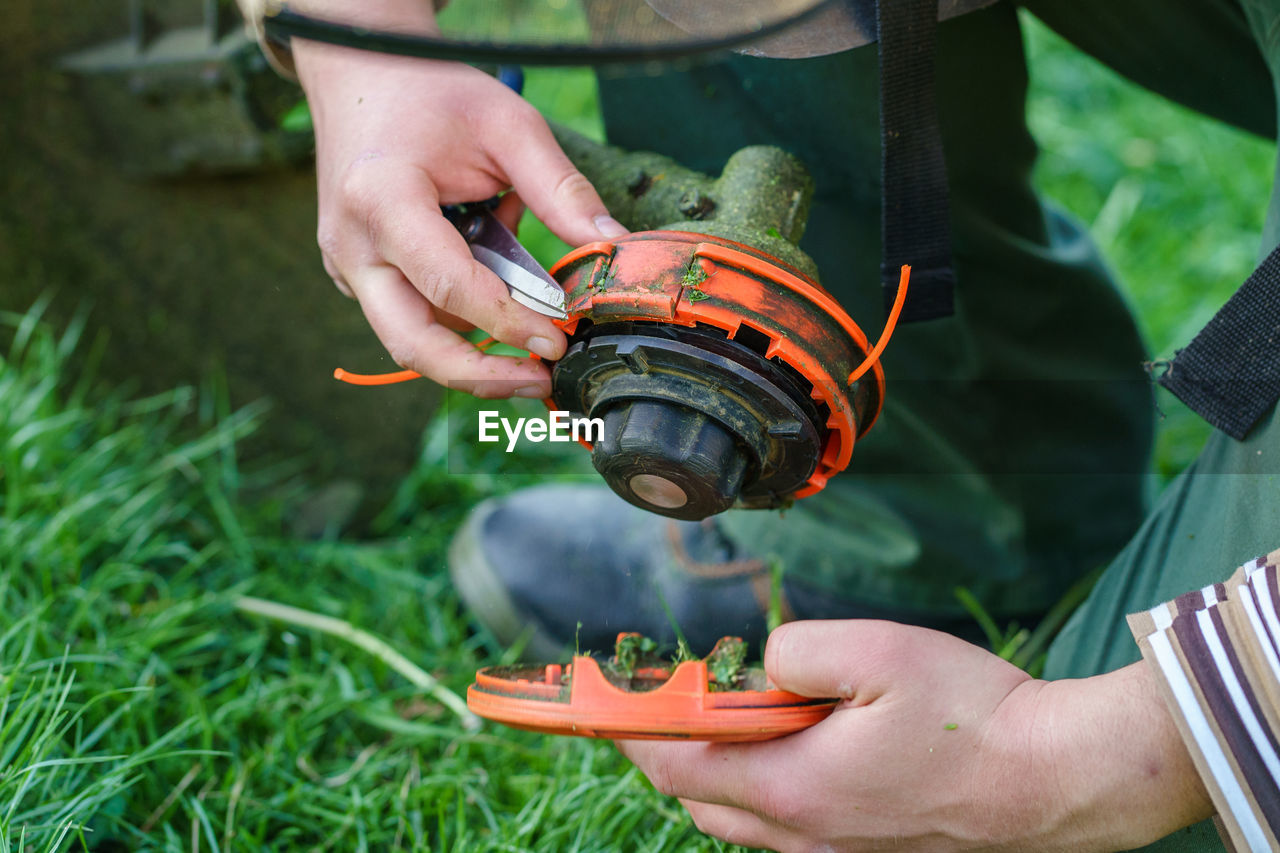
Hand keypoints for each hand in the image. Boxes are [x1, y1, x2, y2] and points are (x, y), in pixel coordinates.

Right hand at [293, 9, 625, 398]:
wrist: (360, 75)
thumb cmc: (433, 94)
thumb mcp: (509, 125)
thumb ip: (560, 189)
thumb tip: (613, 248)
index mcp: (382, 199)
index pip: (449, 286)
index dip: (507, 324)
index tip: (557, 342)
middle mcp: (353, 245)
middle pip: (412, 343)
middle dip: (481, 376)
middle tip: (542, 380)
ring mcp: (347, 266)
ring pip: (410, 340)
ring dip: (472, 352)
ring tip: (531, 341)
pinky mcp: (355, 276)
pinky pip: (409, 317)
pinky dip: (457, 320)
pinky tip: (496, 295)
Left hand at [618, 620, 1211, 851]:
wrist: (1056, 782)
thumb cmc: (971, 717)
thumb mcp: (877, 654)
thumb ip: (796, 650)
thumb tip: (762, 664)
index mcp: (793, 788)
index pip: (676, 764)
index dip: (631, 729)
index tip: (599, 702)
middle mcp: (804, 836)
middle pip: (701, 798)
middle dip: (670, 750)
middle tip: (667, 699)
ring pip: (741, 820)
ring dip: (716, 772)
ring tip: (729, 718)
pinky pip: (783, 830)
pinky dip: (761, 791)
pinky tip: (793, 751)